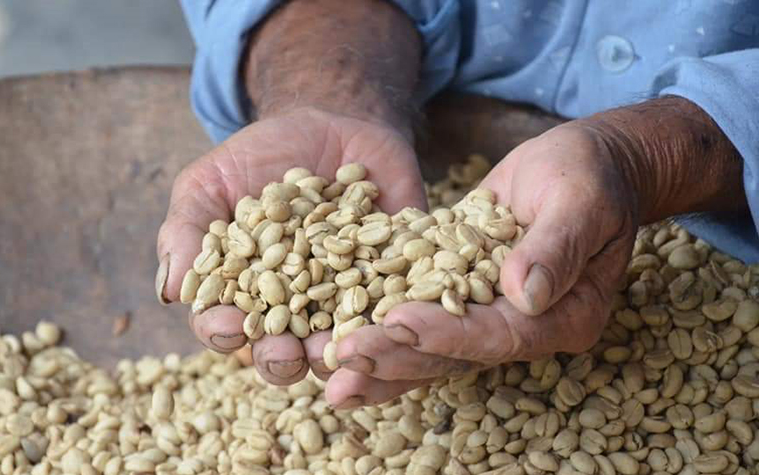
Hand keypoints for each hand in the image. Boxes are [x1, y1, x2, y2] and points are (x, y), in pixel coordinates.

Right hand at [156, 107, 425, 385]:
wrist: (332, 120)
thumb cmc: (259, 156)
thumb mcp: (209, 183)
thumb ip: (186, 232)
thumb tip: (169, 292)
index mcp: (245, 294)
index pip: (227, 328)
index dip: (224, 333)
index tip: (229, 326)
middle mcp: (295, 309)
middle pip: (284, 354)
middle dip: (282, 361)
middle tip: (286, 355)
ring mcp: (346, 298)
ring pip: (340, 344)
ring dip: (336, 353)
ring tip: (335, 349)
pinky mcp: (394, 280)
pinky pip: (394, 308)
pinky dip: (391, 318)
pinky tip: (389, 319)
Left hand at [325, 121, 640, 407]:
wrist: (578, 166)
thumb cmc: (587, 174)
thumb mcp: (579, 199)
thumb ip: (557, 246)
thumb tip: (526, 293)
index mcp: (564, 316)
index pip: (499, 334)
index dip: (447, 331)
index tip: (396, 322)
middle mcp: (523, 328)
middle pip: (454, 353)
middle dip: (394, 355)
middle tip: (338, 363)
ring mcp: (489, 317)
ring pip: (427, 347)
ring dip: (377, 359)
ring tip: (325, 371)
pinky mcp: (457, 295)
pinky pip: (415, 316)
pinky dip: (377, 328)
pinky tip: (332, 341)